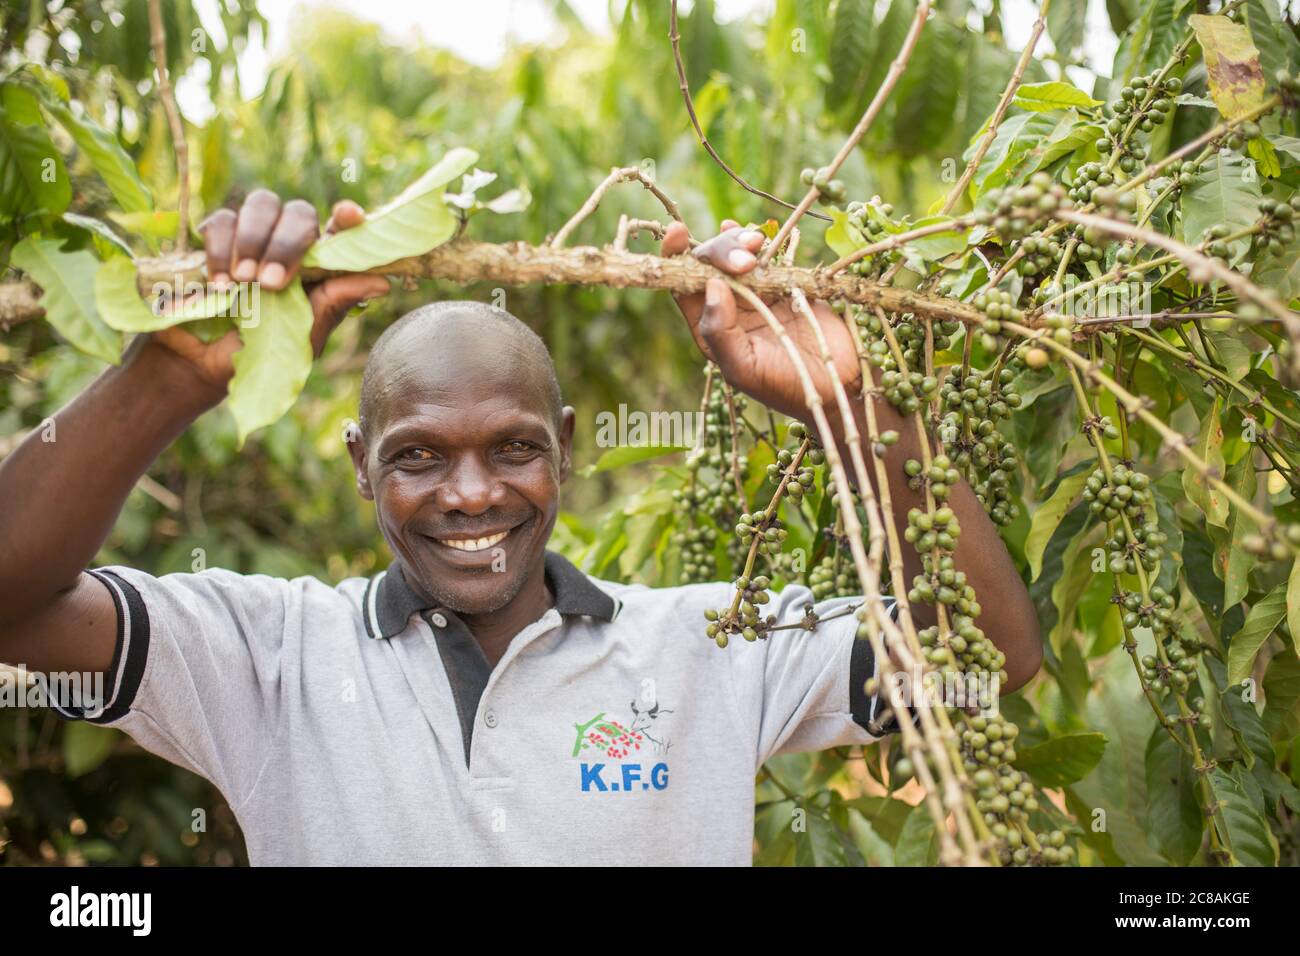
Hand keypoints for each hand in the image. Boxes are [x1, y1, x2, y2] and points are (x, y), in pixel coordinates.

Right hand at [149, 190, 389, 392]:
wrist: (203, 365)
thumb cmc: (262, 352)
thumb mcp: (302, 336)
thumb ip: (335, 304)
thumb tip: (383, 283)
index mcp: (319, 266)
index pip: (339, 231)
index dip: (347, 219)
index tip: (350, 215)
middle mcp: (289, 242)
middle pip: (300, 212)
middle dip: (287, 244)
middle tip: (271, 283)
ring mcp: (253, 235)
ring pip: (262, 204)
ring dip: (253, 241)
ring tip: (243, 283)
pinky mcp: (216, 236)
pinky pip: (221, 221)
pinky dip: (220, 249)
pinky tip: (218, 283)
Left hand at [661, 220, 861, 424]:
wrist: (839, 383)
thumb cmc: (786, 384)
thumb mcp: (744, 368)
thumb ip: (720, 331)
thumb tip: (711, 285)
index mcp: (711, 329)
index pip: (682, 286)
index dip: (675, 257)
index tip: (678, 233)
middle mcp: (729, 308)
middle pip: (709, 264)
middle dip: (720, 252)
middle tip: (747, 260)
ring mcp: (757, 293)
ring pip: (735, 254)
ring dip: (739, 242)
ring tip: (756, 244)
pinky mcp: (786, 283)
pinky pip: (766, 255)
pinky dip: (758, 240)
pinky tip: (755, 233)